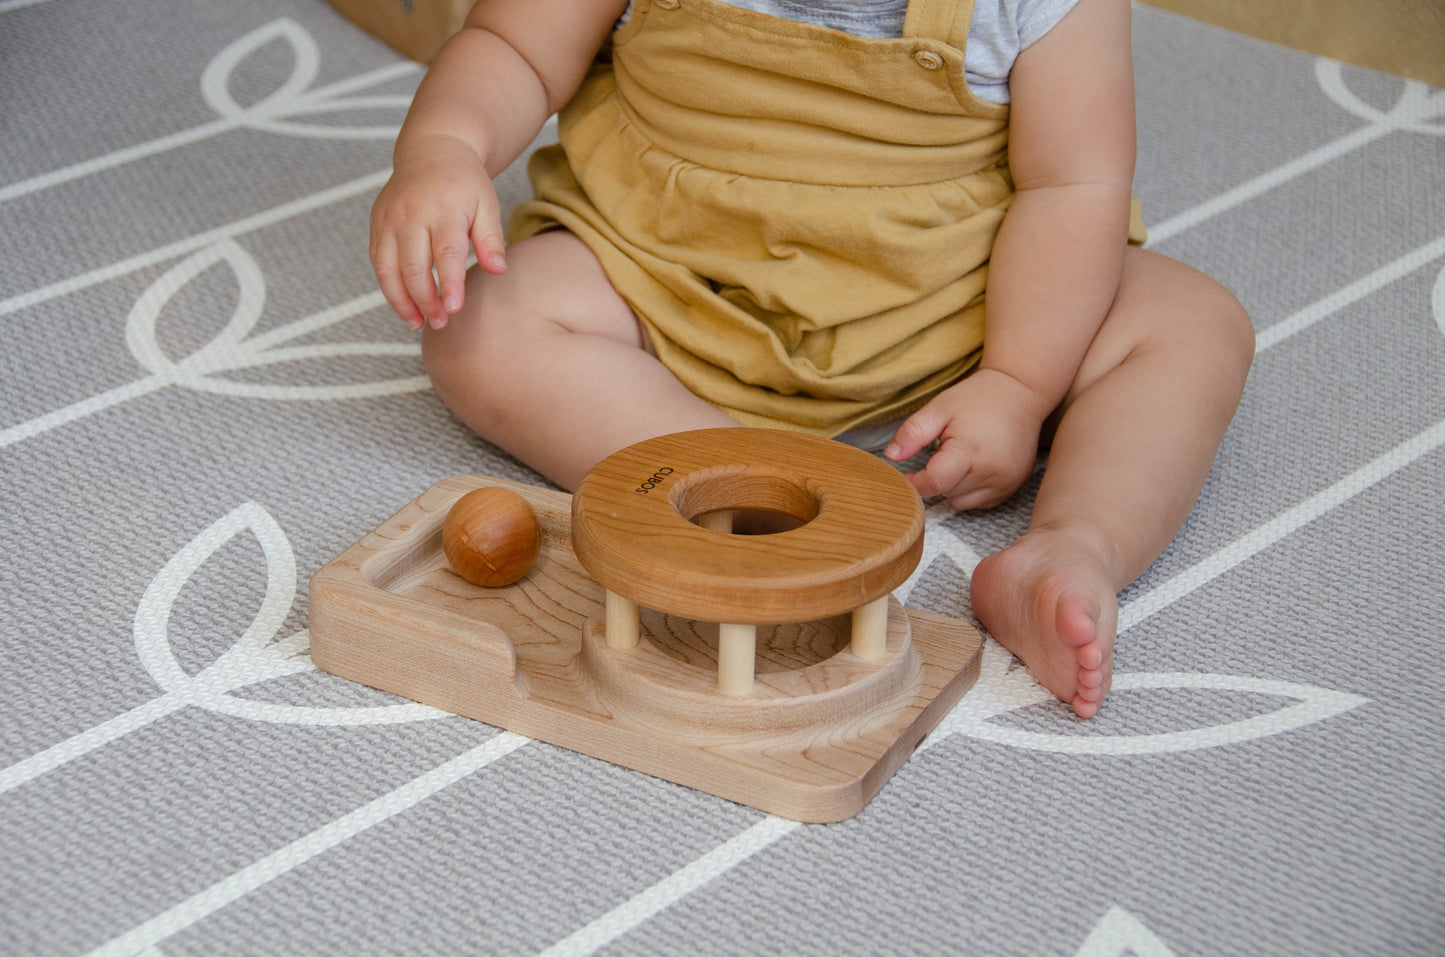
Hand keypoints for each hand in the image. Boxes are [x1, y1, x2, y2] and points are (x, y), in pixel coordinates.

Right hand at [369, 133, 508, 329]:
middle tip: (441, 323)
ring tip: (419, 324)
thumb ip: (491, 238)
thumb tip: (497, 270)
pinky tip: (405, 306)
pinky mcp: (376, 224)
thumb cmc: (465, 183)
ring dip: (401, 301)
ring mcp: (388, 219)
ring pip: (387, 269)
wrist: (431, 151)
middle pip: (413, 266)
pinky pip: (378, 262)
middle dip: (425, 300)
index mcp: (442, 209)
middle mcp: (410, 214)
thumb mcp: (487, 204)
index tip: (454, 310)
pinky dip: (389, 287)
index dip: (448, 284)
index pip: (445, 253)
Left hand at [885, 369, 1051, 509]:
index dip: (915, 482)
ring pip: (962, 502)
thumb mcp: (939, 408)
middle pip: (947, 493)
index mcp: (970, 451)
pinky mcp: (1014, 486)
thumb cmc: (978, 398)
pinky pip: (981, 501)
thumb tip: (891, 457)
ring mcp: (1006, 482)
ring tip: (961, 456)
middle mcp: (992, 472)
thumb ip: (913, 433)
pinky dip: (971, 489)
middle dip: (937, 477)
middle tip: (943, 450)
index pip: (935, 483)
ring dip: (953, 486)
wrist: (1021, 392)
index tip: (905, 474)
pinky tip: (975, 465)